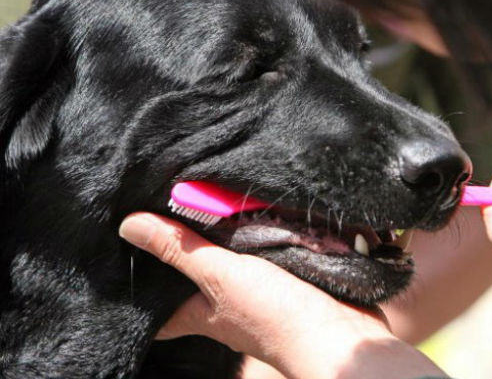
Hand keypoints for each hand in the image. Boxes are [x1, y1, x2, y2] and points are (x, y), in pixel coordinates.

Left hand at [119, 213, 446, 378]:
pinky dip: (249, 230)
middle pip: (190, 275)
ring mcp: (253, 288)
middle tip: (158, 207)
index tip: (122, 259)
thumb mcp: (220, 276)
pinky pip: (257, 248)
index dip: (137, 290)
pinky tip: (245, 205)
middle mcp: (223, 301)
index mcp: (200, 310)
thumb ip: (181, 250)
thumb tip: (128, 227)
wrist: (340, 328)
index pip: (157, 310)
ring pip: (224, 257)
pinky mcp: (280, 274)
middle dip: (178, 247)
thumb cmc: (274, 314)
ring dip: (215, 232)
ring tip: (192, 193)